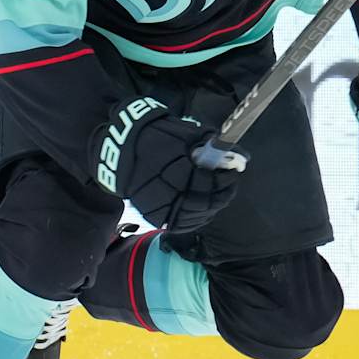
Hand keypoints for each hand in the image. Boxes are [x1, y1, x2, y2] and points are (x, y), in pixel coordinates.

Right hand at [92, 97, 244, 236]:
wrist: (119, 150)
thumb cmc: (154, 136)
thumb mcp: (185, 134)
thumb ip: (211, 144)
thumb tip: (239, 154)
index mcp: (177, 173)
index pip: (210, 184)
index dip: (226, 180)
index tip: (234, 171)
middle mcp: (169, 195)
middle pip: (206, 204)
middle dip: (222, 194)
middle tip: (228, 185)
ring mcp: (161, 209)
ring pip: (196, 217)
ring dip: (212, 208)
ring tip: (218, 196)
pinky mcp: (155, 217)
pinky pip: (182, 224)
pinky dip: (196, 218)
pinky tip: (203, 208)